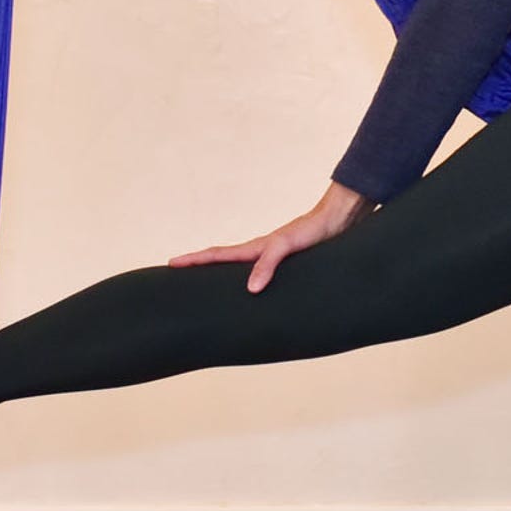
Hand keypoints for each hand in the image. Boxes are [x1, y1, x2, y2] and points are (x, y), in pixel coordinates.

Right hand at [169, 181, 377, 292]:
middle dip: (199, 266)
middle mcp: (261, 252)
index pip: (218, 254)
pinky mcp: (289, 263)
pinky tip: (252, 291)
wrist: (340, 220)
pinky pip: (261, 272)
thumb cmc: (315, 230)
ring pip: (240, 266)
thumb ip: (268, 264)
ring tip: (206, 286)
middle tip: (176, 273)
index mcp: (257, 248)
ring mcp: (274, 257)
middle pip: (223, 259)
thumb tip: (249, 288)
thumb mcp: (288, 247)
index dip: (195, 260)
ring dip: (221, 274)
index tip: (171, 264)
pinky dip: (249, 281)